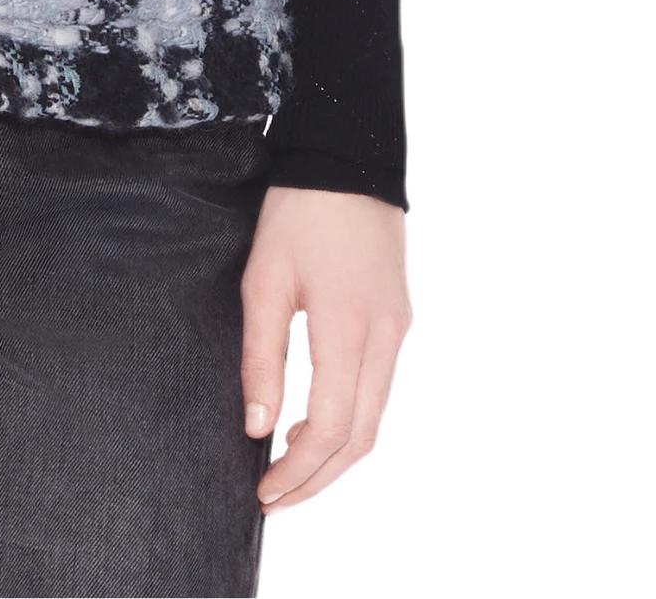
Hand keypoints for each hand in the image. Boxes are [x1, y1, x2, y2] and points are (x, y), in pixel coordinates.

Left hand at [240, 186, 410, 511]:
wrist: (346, 158)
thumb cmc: (297, 213)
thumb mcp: (263, 280)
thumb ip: (261, 357)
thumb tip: (257, 426)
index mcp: (349, 329)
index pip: (333, 428)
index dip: (300, 470)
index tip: (264, 492)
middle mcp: (385, 338)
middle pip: (362, 438)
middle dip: (318, 478)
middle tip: (275, 498)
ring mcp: (398, 329)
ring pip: (375, 417)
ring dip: (336, 454)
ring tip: (289, 468)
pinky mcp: (398, 317)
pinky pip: (379, 387)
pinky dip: (350, 419)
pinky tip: (316, 422)